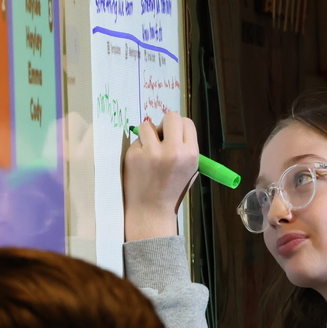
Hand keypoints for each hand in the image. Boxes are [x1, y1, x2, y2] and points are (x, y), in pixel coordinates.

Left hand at [123, 111, 198, 240]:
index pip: (187, 123)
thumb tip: (173, 128)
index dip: (179, 127)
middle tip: (161, 136)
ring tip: (149, 151)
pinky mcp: (134, 155)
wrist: (151, 210)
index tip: (173, 136)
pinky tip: (141, 163)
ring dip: (148, 134)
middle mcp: (174, 151)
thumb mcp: (190, 171)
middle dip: (165, 124)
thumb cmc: (171, 191)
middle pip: (171, 117)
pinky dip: (138, 148)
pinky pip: (136, 140)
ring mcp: (152, 153)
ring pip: (148, 125)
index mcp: (191, 155)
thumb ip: (184, 148)